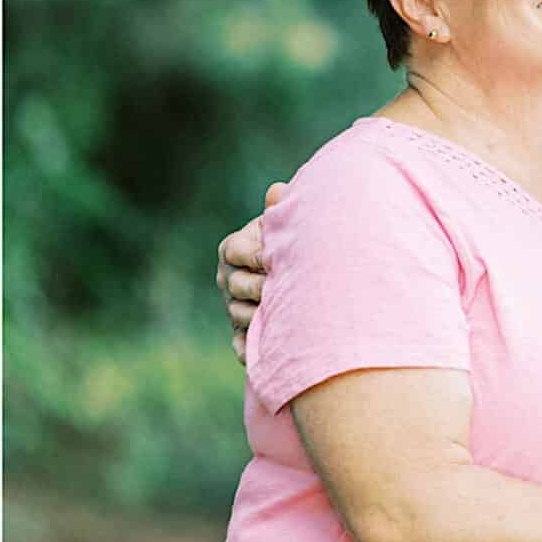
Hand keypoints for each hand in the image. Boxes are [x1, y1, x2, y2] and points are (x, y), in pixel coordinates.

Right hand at [219, 183, 285, 358]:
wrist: (312, 279)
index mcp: (233, 248)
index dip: (253, 253)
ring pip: (239, 313)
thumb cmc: (295, 244)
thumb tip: (277, 191)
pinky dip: (250, 348)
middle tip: (279, 290)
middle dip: (257, 287)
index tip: (273, 258)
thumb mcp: (288, 226)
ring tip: (282, 318)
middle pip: (234, 284)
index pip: (233, 249)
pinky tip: (264, 350)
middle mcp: (229, 278)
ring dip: (257, 317)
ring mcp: (234, 307)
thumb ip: (282, 212)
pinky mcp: (244, 335)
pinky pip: (240, 344)